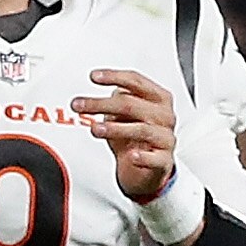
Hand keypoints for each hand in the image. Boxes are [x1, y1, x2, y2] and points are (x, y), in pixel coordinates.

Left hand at [72, 68, 182, 204]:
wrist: (145, 168)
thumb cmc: (134, 137)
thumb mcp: (123, 115)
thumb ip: (115, 102)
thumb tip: (95, 100)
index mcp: (158, 98)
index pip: (136, 81)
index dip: (114, 77)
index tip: (94, 77)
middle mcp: (164, 115)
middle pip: (131, 104)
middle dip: (101, 104)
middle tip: (79, 105)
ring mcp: (166, 138)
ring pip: (141, 129)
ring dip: (115, 128)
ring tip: (95, 129)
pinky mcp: (164, 160)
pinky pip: (155, 158)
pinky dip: (143, 157)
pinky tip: (131, 156)